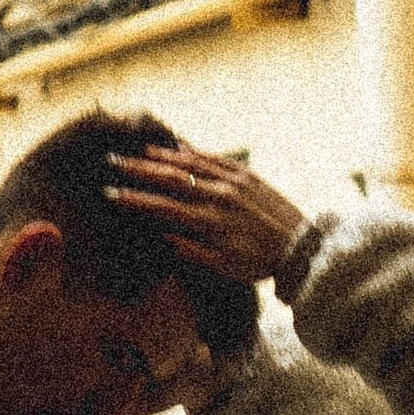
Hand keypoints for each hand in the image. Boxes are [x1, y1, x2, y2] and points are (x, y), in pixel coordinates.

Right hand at [108, 142, 306, 288]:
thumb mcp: (224, 267)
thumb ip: (192, 251)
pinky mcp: (248, 176)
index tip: (111, 194)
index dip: (134, 199)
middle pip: (170, 178)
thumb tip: (163, 236)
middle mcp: (218, 197)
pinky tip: (179, 147)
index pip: (162, 207)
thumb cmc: (260, 264)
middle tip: (113, 162)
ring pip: (191, 163)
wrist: (301, 248)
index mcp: (208, 223)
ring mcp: (233, 183)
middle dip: (138, 170)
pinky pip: (215, 159)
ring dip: (162, 157)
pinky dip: (194, 152)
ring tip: (139, 152)